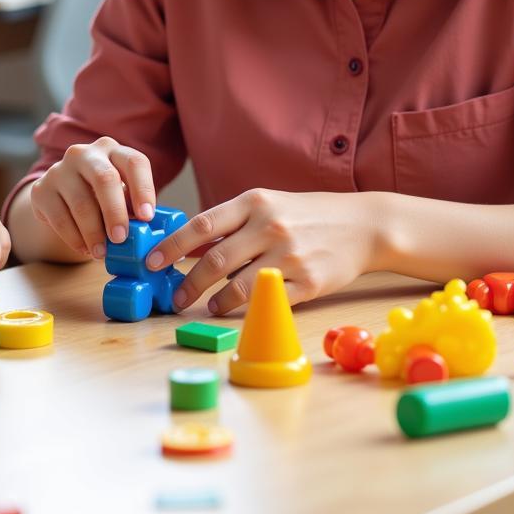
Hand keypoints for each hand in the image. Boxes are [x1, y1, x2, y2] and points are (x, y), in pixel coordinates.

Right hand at [30, 136, 156, 259]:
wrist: (63, 200)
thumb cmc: (102, 198)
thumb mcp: (121, 196)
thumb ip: (133, 207)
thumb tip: (147, 231)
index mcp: (112, 150)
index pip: (134, 162)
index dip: (143, 189)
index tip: (147, 217)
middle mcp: (84, 154)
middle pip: (105, 178)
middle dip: (115, 212)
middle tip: (121, 239)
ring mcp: (60, 170)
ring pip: (81, 203)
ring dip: (94, 233)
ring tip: (102, 253)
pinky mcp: (41, 189)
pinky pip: (60, 218)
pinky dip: (75, 238)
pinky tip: (85, 249)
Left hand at [145, 189, 381, 313]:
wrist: (362, 225)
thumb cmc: (306, 214)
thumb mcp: (268, 203)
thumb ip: (232, 221)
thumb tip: (189, 245)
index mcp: (254, 202)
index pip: (203, 225)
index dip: (173, 246)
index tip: (151, 262)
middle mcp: (269, 226)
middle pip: (216, 260)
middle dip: (188, 282)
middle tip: (174, 296)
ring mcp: (290, 255)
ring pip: (238, 286)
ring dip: (214, 301)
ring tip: (204, 305)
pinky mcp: (308, 283)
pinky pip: (266, 301)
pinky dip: (245, 309)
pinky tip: (233, 310)